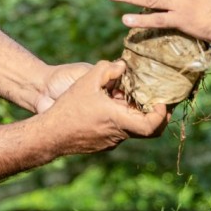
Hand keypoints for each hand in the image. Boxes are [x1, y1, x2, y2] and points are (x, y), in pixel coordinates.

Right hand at [44, 60, 168, 153]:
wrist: (49, 135)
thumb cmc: (68, 108)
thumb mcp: (86, 81)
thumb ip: (106, 69)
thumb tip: (122, 65)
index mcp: (119, 121)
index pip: (153, 126)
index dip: (161, 114)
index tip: (160, 102)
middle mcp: (118, 135)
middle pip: (148, 129)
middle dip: (154, 114)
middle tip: (157, 100)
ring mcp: (110, 142)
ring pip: (131, 129)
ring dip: (133, 115)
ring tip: (127, 98)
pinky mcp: (102, 144)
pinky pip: (118, 132)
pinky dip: (120, 120)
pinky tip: (109, 106)